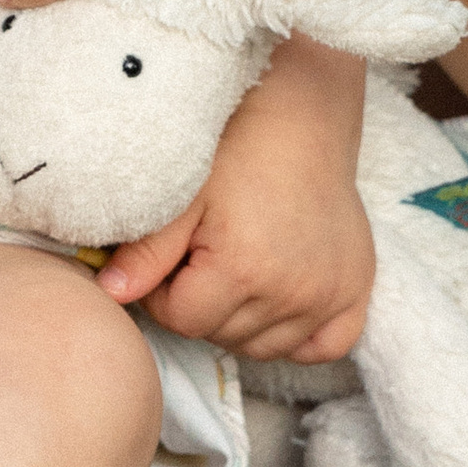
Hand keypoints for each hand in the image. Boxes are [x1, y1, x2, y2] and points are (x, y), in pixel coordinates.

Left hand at [94, 31, 373, 361]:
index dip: (164, 293)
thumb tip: (112, 296)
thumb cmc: (236, 150)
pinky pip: (324, 346)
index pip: (182, 320)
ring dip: (243, 321)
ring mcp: (327, 296)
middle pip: (222, 336)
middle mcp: (291, 294)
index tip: (172, 258)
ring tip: (238, 269)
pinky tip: (281, 298)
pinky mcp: (355, 291)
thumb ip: (145, 252)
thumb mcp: (181, 195)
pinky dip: (300, 335)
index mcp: (243, 271)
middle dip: (201, 305)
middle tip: (203, 256)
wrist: (301, 119)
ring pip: (266, 347)